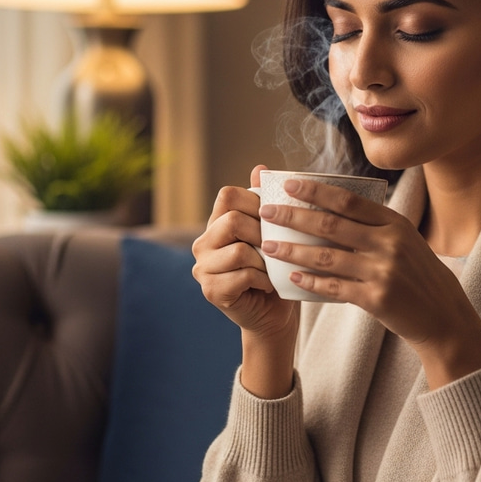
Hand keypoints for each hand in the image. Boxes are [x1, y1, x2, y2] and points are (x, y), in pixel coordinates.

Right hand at [192, 167, 299, 396]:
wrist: (275, 314)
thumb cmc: (277, 269)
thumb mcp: (274, 232)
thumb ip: (264, 202)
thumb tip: (260, 167)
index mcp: (216, 223)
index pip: (228, 195)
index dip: (256, 202)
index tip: (276, 217)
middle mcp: (203, 243)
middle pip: (232, 220)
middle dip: (263, 233)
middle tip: (278, 247)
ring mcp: (203, 268)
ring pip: (238, 250)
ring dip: (265, 260)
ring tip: (273, 268)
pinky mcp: (211, 291)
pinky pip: (241, 276)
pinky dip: (263, 279)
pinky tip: (269, 284)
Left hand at [258, 177, 480, 386]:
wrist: (443, 316)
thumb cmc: (418, 275)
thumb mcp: (405, 241)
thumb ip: (374, 226)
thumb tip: (330, 209)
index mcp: (395, 223)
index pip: (348, 201)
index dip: (316, 191)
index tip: (289, 184)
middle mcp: (389, 243)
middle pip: (331, 225)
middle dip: (294, 216)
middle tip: (267, 211)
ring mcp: (383, 271)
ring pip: (327, 257)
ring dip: (293, 250)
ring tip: (269, 245)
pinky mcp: (377, 299)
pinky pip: (334, 288)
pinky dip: (311, 282)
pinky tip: (292, 278)